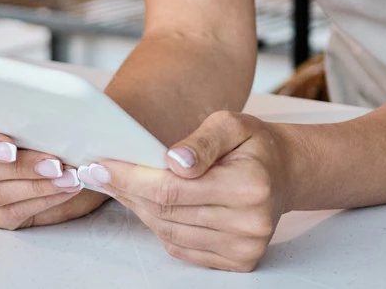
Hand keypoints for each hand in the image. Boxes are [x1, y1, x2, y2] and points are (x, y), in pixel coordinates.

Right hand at [0, 114, 108, 229]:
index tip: (12, 150)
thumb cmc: (38, 133)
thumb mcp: (33, 116)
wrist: (54, 164)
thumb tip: (53, 112)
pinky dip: (42, 202)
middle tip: (55, 165)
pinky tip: (62, 191)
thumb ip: (32, 115)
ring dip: (38, 187)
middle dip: (24, 168)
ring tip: (66, 178)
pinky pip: (11, 213)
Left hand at [84, 111, 291, 271]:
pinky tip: (155, 206)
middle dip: (129, 192)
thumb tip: (173, 160)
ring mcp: (244, 247)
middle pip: (167, 213)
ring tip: (127, 187)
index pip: (172, 189)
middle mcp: (249, 222)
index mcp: (249, 184)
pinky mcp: (238, 262)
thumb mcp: (231, 124)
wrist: (284, 173)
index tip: (101, 166)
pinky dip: (162, 228)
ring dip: (142, 210)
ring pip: (170, 233)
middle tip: (103, 174)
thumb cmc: (253, 146)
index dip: (131, 178)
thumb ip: (203, 141)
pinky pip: (182, 249)